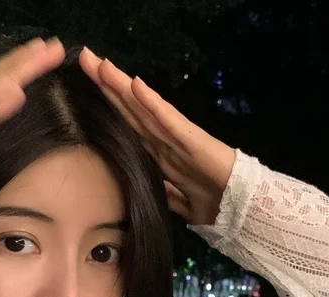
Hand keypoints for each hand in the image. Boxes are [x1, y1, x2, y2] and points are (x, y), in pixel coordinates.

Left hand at [78, 47, 235, 225]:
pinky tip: (136, 85)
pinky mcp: (191, 141)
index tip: (89, 83)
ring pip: (143, 110)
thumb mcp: (180, 203)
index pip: (128, 124)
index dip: (109, 104)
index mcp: (160, 155)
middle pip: (130, 110)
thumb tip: (151, 187)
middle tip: (85, 57)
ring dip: (122, 87)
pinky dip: (151, 104)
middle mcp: (164, 141)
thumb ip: (166, 194)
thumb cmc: (214, 203)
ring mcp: (177, 138)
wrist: (243, 207)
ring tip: (102, 64)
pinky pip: (167, 120)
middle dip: (108, 84)